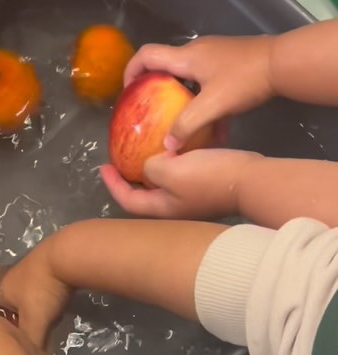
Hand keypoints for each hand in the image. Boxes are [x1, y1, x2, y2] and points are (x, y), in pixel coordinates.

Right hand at [0, 241, 71, 348]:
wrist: (68, 256)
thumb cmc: (44, 289)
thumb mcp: (36, 322)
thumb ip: (32, 344)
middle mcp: (5, 277)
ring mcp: (23, 269)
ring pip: (11, 289)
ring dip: (11, 302)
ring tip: (14, 319)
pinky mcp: (41, 267)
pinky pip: (27, 285)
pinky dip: (27, 297)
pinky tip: (36, 306)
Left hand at [101, 148, 262, 219]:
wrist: (251, 179)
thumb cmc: (208, 176)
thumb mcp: (170, 169)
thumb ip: (150, 167)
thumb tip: (150, 164)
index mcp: (162, 208)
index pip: (128, 200)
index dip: (112, 184)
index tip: (103, 165)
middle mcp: (175, 208)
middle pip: (145, 194)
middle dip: (132, 177)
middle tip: (124, 157)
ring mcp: (193, 200)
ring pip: (165, 184)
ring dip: (154, 168)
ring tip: (148, 148)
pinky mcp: (208, 189)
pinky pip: (184, 175)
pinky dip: (176, 162)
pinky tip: (178, 146)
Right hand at [123, 36, 274, 149]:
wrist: (282, 63)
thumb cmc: (244, 79)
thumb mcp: (213, 106)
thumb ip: (187, 125)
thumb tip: (167, 147)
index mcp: (186, 57)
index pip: (146, 55)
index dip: (131, 71)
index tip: (128, 93)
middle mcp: (196, 51)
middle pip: (165, 66)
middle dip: (154, 88)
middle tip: (151, 112)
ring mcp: (213, 55)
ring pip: (186, 75)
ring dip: (180, 96)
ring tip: (180, 121)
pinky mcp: (228, 62)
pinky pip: (205, 79)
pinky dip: (201, 97)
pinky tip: (212, 122)